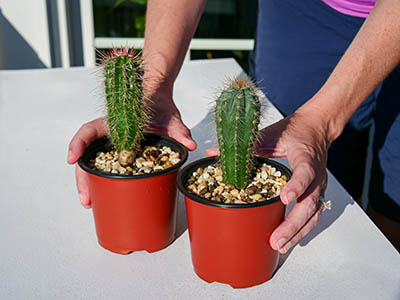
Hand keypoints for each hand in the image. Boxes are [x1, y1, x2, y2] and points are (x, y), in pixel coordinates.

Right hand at [67, 96, 195, 208]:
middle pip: (87, 155)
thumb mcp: (171, 119)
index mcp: (116, 122)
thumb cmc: (161, 107)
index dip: (79, 144)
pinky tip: (102, 194)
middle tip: (87, 200)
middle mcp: (109, 135)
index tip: (73, 159)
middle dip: (83, 178)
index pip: (90, 130)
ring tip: (90, 203)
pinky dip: (101, 180)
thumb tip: (190, 145)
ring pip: (93, 163)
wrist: (160, 103)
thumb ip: (179, 131)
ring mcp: (112, 145)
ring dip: (89, 183)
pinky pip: (105, 166)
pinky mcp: (119, 153)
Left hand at [206, 107, 329, 253]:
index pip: (304, 172)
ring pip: (313, 213)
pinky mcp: (317, 192)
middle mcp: (316, 173)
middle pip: (309, 203)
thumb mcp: (268, 135)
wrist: (316, 128)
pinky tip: (290, 240)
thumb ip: (244, 146)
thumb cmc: (294, 131)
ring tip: (280, 245)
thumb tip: (214, 153)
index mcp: (305, 156)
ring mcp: (319, 185)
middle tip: (276, 239)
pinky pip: (313, 214)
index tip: (284, 198)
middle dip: (293, 223)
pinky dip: (302, 229)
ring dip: (298, 232)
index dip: (296, 186)